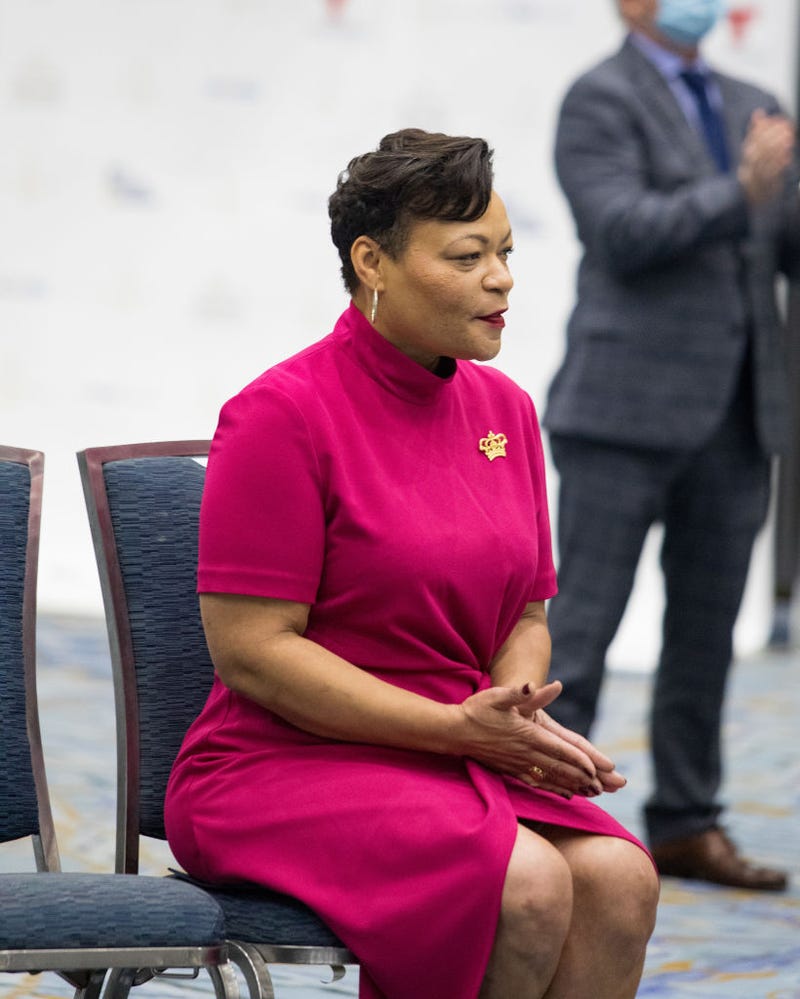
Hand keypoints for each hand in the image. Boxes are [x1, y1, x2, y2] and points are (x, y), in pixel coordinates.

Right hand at [456, 681, 624, 798]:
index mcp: (527, 735)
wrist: (453, 732)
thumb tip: (542, 684)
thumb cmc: (477, 710)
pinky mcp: (510, 771)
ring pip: (551, 779)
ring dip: (573, 786)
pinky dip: (554, 790)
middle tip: (605, 787)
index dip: (580, 760)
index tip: (597, 769)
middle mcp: (525, 753)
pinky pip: (537, 784)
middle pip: (560, 769)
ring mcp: (518, 765)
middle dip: (584, 778)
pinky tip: (565, 794)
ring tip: (592, 794)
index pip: (559, 750)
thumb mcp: (499, 696)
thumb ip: (522, 693)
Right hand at [737, 109, 795, 205]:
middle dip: (772, 138)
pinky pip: (770, 176)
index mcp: (745, 160)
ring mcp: (755, 181)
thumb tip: (758, 112)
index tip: (777, 119)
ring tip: (789, 138)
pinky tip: (787, 156)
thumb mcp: (752, 153)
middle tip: (786, 127)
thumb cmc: (753, 172)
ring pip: (763, 163)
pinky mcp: (763, 189)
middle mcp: (747, 170)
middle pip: (757, 152)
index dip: (763, 129)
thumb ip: (755, 133)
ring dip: (777, 150)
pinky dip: (778, 165)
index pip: (751, 142)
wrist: (745, 199)